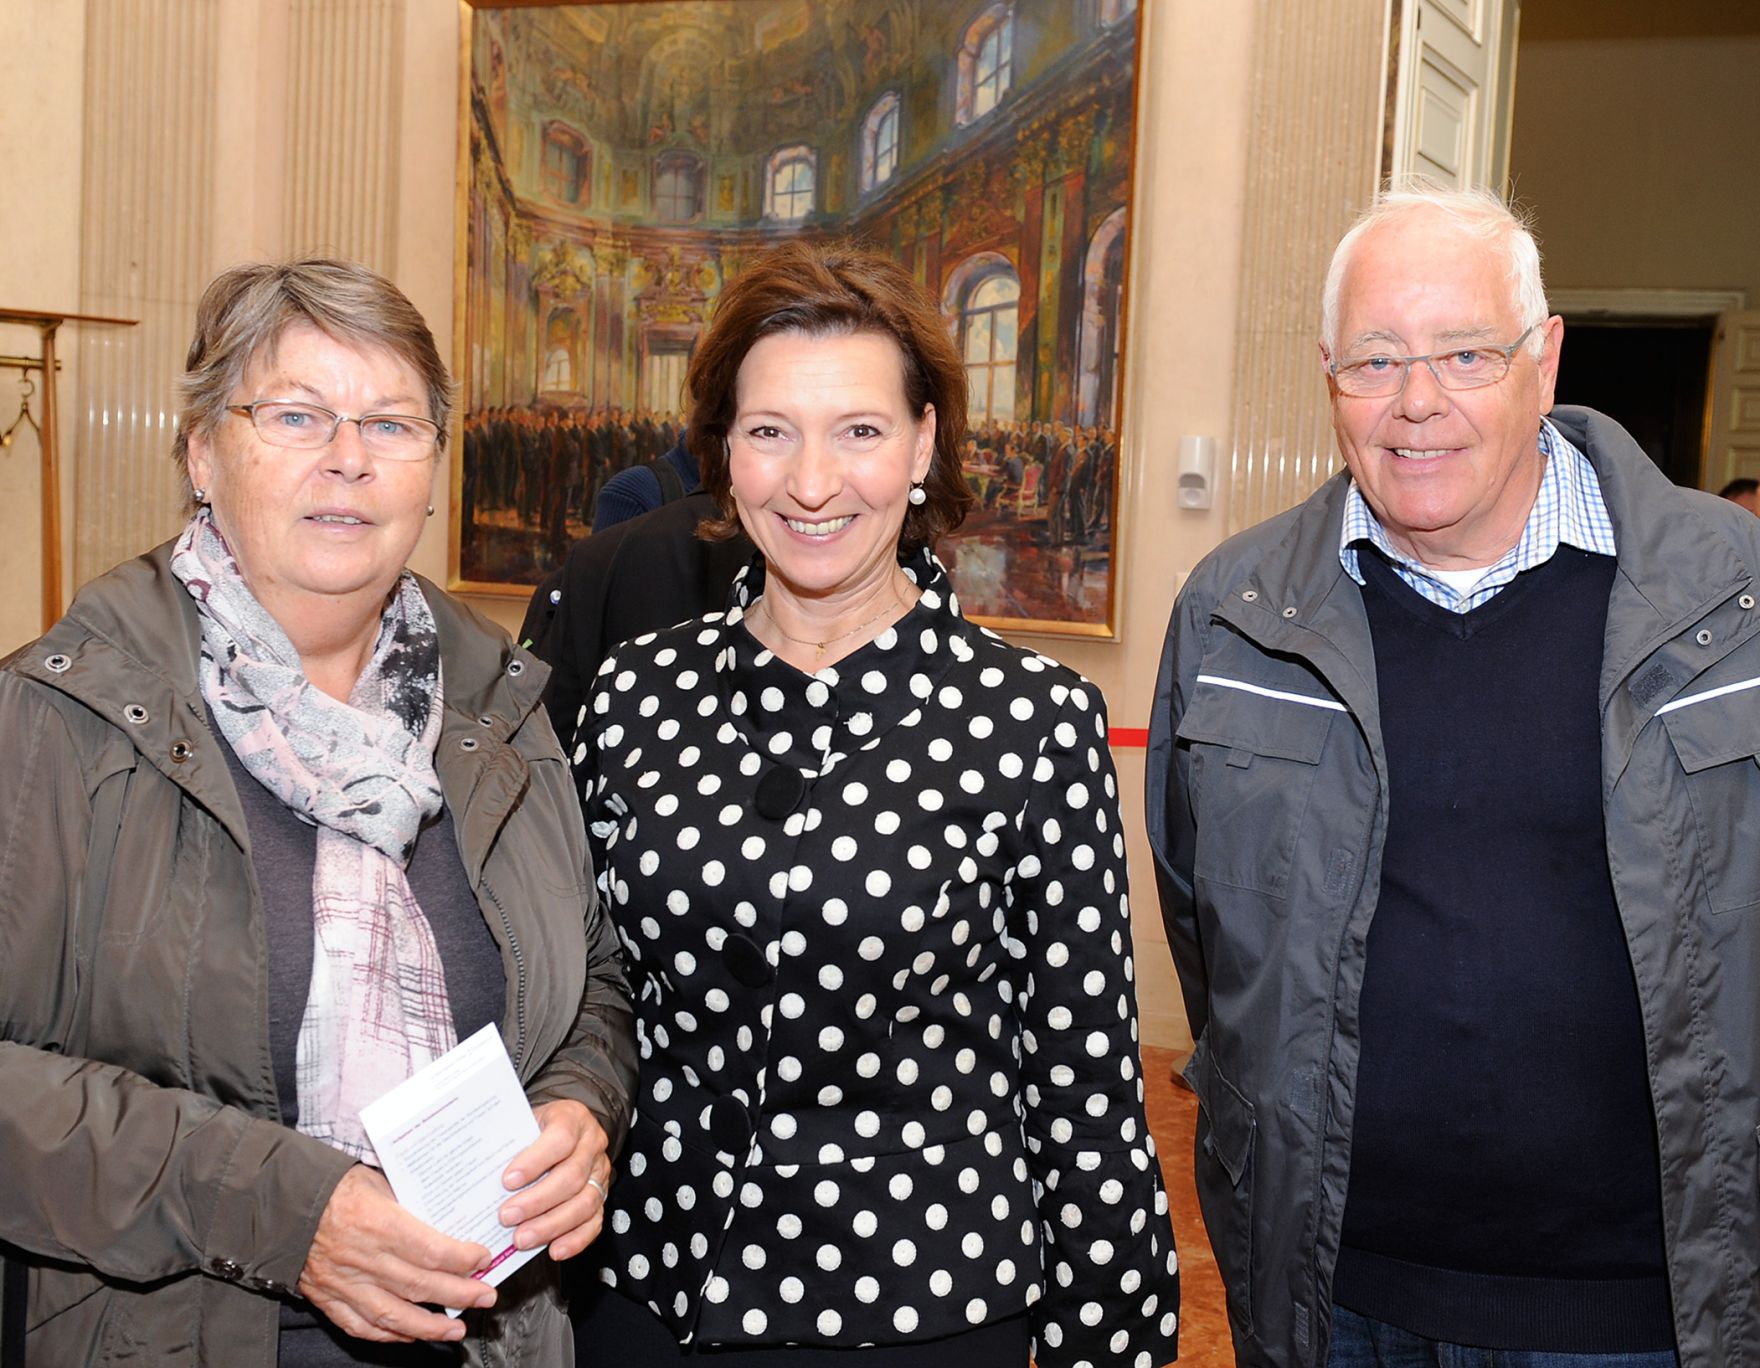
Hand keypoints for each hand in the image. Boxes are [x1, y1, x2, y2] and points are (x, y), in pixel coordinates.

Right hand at [297, 1165, 493, 1342]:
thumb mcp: (378, 1181)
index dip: (462, 1260)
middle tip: (486, 1296)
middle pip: (420, 1285)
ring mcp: (344, 1284)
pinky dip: (388, 1335)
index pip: (431, 1250)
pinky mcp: (327, 1299)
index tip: (483, 1259)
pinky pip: (361, 1325)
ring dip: (430, 1327)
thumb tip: (447, 1216)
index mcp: (378, 1223)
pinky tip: (410, 1335)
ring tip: (456, 1329)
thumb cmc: (333, 1188)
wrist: (282, 1205)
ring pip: (394, 1315)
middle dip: (460, 1294)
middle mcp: (363, 1258)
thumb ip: (410, 1202)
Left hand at [497, 1099, 611, 1260]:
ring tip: (522, 1239)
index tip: (508, 1181)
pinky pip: (595, 1221)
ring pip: (586, 1202)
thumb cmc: (537, 1127)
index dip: (535, 1161)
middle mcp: (591, 1144)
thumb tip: (476, 1168)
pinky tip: (554, 1249)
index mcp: (572, 1118)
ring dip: (552, 1225)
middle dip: (537, 1201)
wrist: (566, 1127)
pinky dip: (576, 1239)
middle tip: (507, 1217)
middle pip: (572, 1176)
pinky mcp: (602, 1196)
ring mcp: (599, 1172)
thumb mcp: (523, 1121)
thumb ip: (508, 1140)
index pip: (560, 1138)